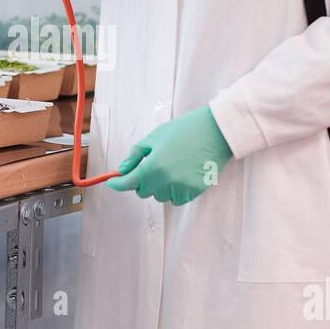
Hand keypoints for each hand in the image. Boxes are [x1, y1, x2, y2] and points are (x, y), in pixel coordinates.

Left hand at [106, 106, 232, 204]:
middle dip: (143, 181)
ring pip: (160, 196)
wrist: (216, 131)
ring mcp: (182, 188)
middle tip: (152, 165)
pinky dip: (175, 190)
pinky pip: (177, 199)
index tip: (112, 183)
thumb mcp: (155, 137)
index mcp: (154, 165)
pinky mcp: (195, 192)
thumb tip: (122, 170)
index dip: (118, 184)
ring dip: (160, 186)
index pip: (129, 183)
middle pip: (143, 192)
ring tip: (172, 166)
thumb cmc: (185, 129)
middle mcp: (166, 180)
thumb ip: (135, 155)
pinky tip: (182, 174)